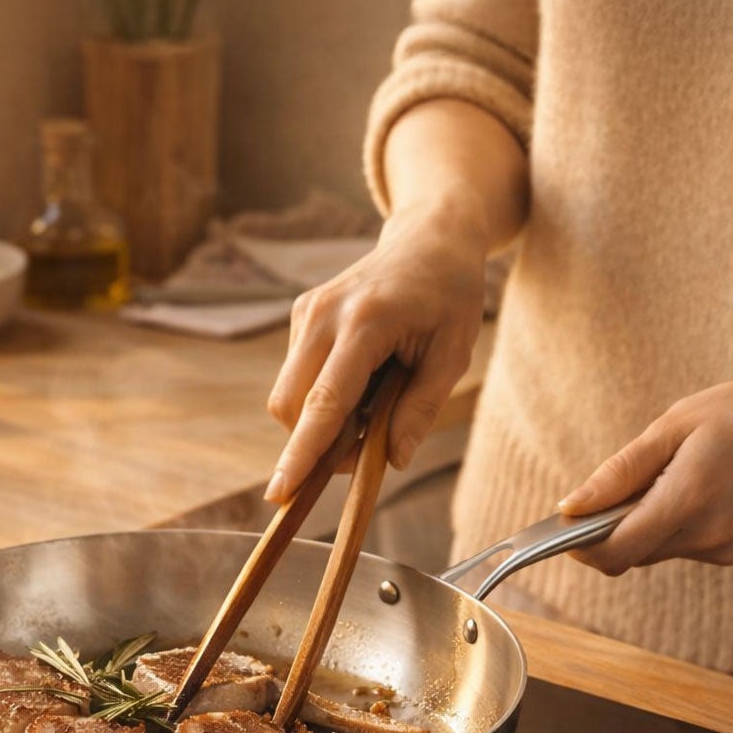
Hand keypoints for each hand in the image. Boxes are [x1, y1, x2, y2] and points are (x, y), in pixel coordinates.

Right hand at [264, 198, 487, 501]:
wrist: (428, 241)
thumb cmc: (448, 298)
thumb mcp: (453, 356)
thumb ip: (420, 410)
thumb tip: (390, 460)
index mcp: (366, 323)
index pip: (324, 401)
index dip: (302, 452)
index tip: (280, 491)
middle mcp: (324, 315)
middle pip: (291, 406)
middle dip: (316, 442)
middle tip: (368, 442)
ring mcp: (307, 313)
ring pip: (290, 396)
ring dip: (323, 419)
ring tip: (375, 396)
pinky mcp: (301, 315)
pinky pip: (297, 378)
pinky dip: (323, 396)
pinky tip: (362, 376)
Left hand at [557, 367, 732, 573]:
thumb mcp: (672, 427)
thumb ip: (619, 473)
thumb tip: (572, 507)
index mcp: (687, 503)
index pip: (615, 552)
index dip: (581, 546)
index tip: (565, 525)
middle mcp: (707, 537)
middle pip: (632, 553)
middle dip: (610, 530)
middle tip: (616, 487)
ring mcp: (725, 549)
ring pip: (656, 551)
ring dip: (643, 525)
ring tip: (667, 476)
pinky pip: (683, 547)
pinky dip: (672, 525)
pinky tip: (694, 488)